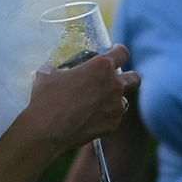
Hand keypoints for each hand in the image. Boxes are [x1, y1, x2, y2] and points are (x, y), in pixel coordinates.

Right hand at [17, 45, 134, 152]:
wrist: (46, 130)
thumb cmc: (47, 98)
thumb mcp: (48, 74)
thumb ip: (59, 70)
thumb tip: (53, 72)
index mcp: (102, 66)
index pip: (123, 53)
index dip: (119, 51)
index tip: (115, 52)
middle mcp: (114, 85)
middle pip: (134, 78)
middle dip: (128, 77)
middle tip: (114, 80)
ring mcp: (116, 107)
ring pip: (123, 101)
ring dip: (114, 100)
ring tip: (97, 104)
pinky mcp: (112, 126)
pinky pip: (113, 118)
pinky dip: (105, 117)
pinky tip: (90, 119)